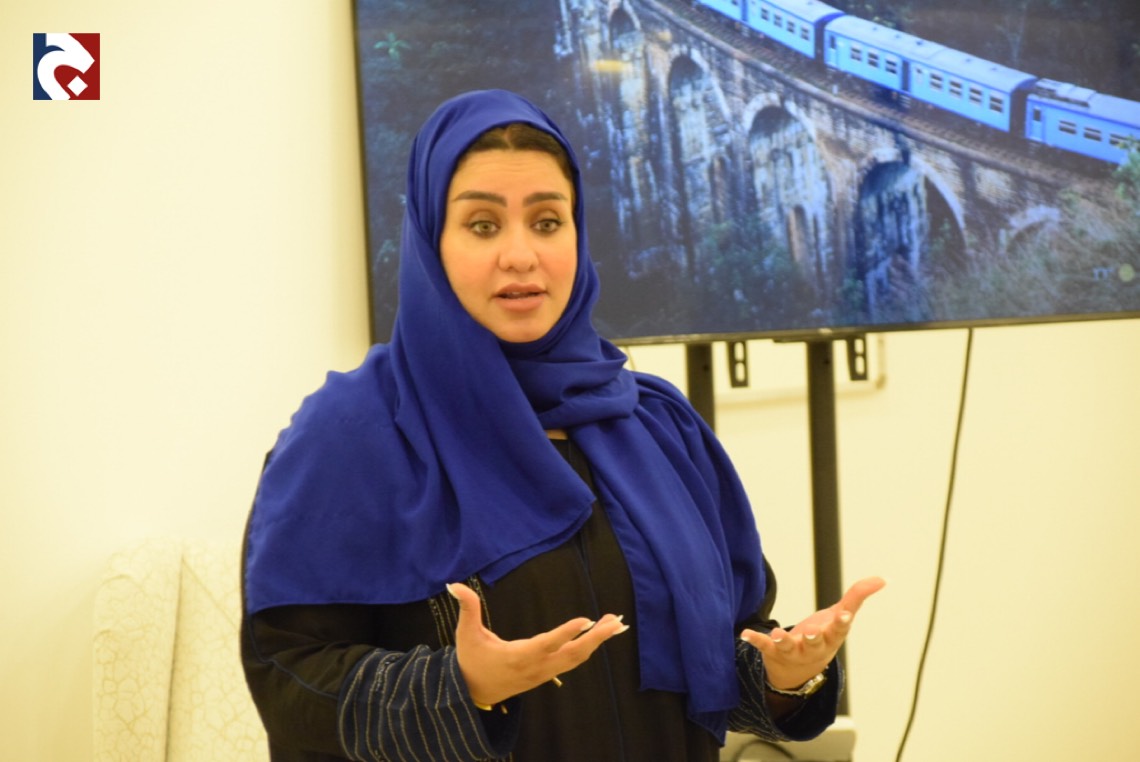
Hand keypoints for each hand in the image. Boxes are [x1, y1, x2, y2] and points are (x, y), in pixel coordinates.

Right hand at [447, 582, 629, 706]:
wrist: (472, 693)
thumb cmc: (471, 661)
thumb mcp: (466, 635)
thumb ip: (467, 608)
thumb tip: (454, 584)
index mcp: (518, 657)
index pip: (547, 644)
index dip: (566, 633)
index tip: (586, 620)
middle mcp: (536, 667)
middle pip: (573, 654)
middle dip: (596, 638)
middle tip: (615, 621)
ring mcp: (544, 672)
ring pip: (577, 659)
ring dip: (597, 642)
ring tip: (615, 623)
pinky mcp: (547, 673)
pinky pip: (573, 661)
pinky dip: (589, 648)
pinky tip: (599, 635)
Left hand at [740, 576, 884, 690]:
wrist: (799, 671)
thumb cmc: (823, 638)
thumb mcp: (839, 617)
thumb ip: (857, 597)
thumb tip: (882, 579)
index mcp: (831, 638)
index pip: (839, 631)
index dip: (842, 623)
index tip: (845, 614)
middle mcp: (813, 647)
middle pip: (815, 643)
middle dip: (814, 637)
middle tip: (811, 632)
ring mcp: (792, 651)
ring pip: (788, 647)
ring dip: (784, 640)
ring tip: (780, 632)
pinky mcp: (773, 650)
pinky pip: (764, 645)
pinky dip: (755, 639)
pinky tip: (745, 634)